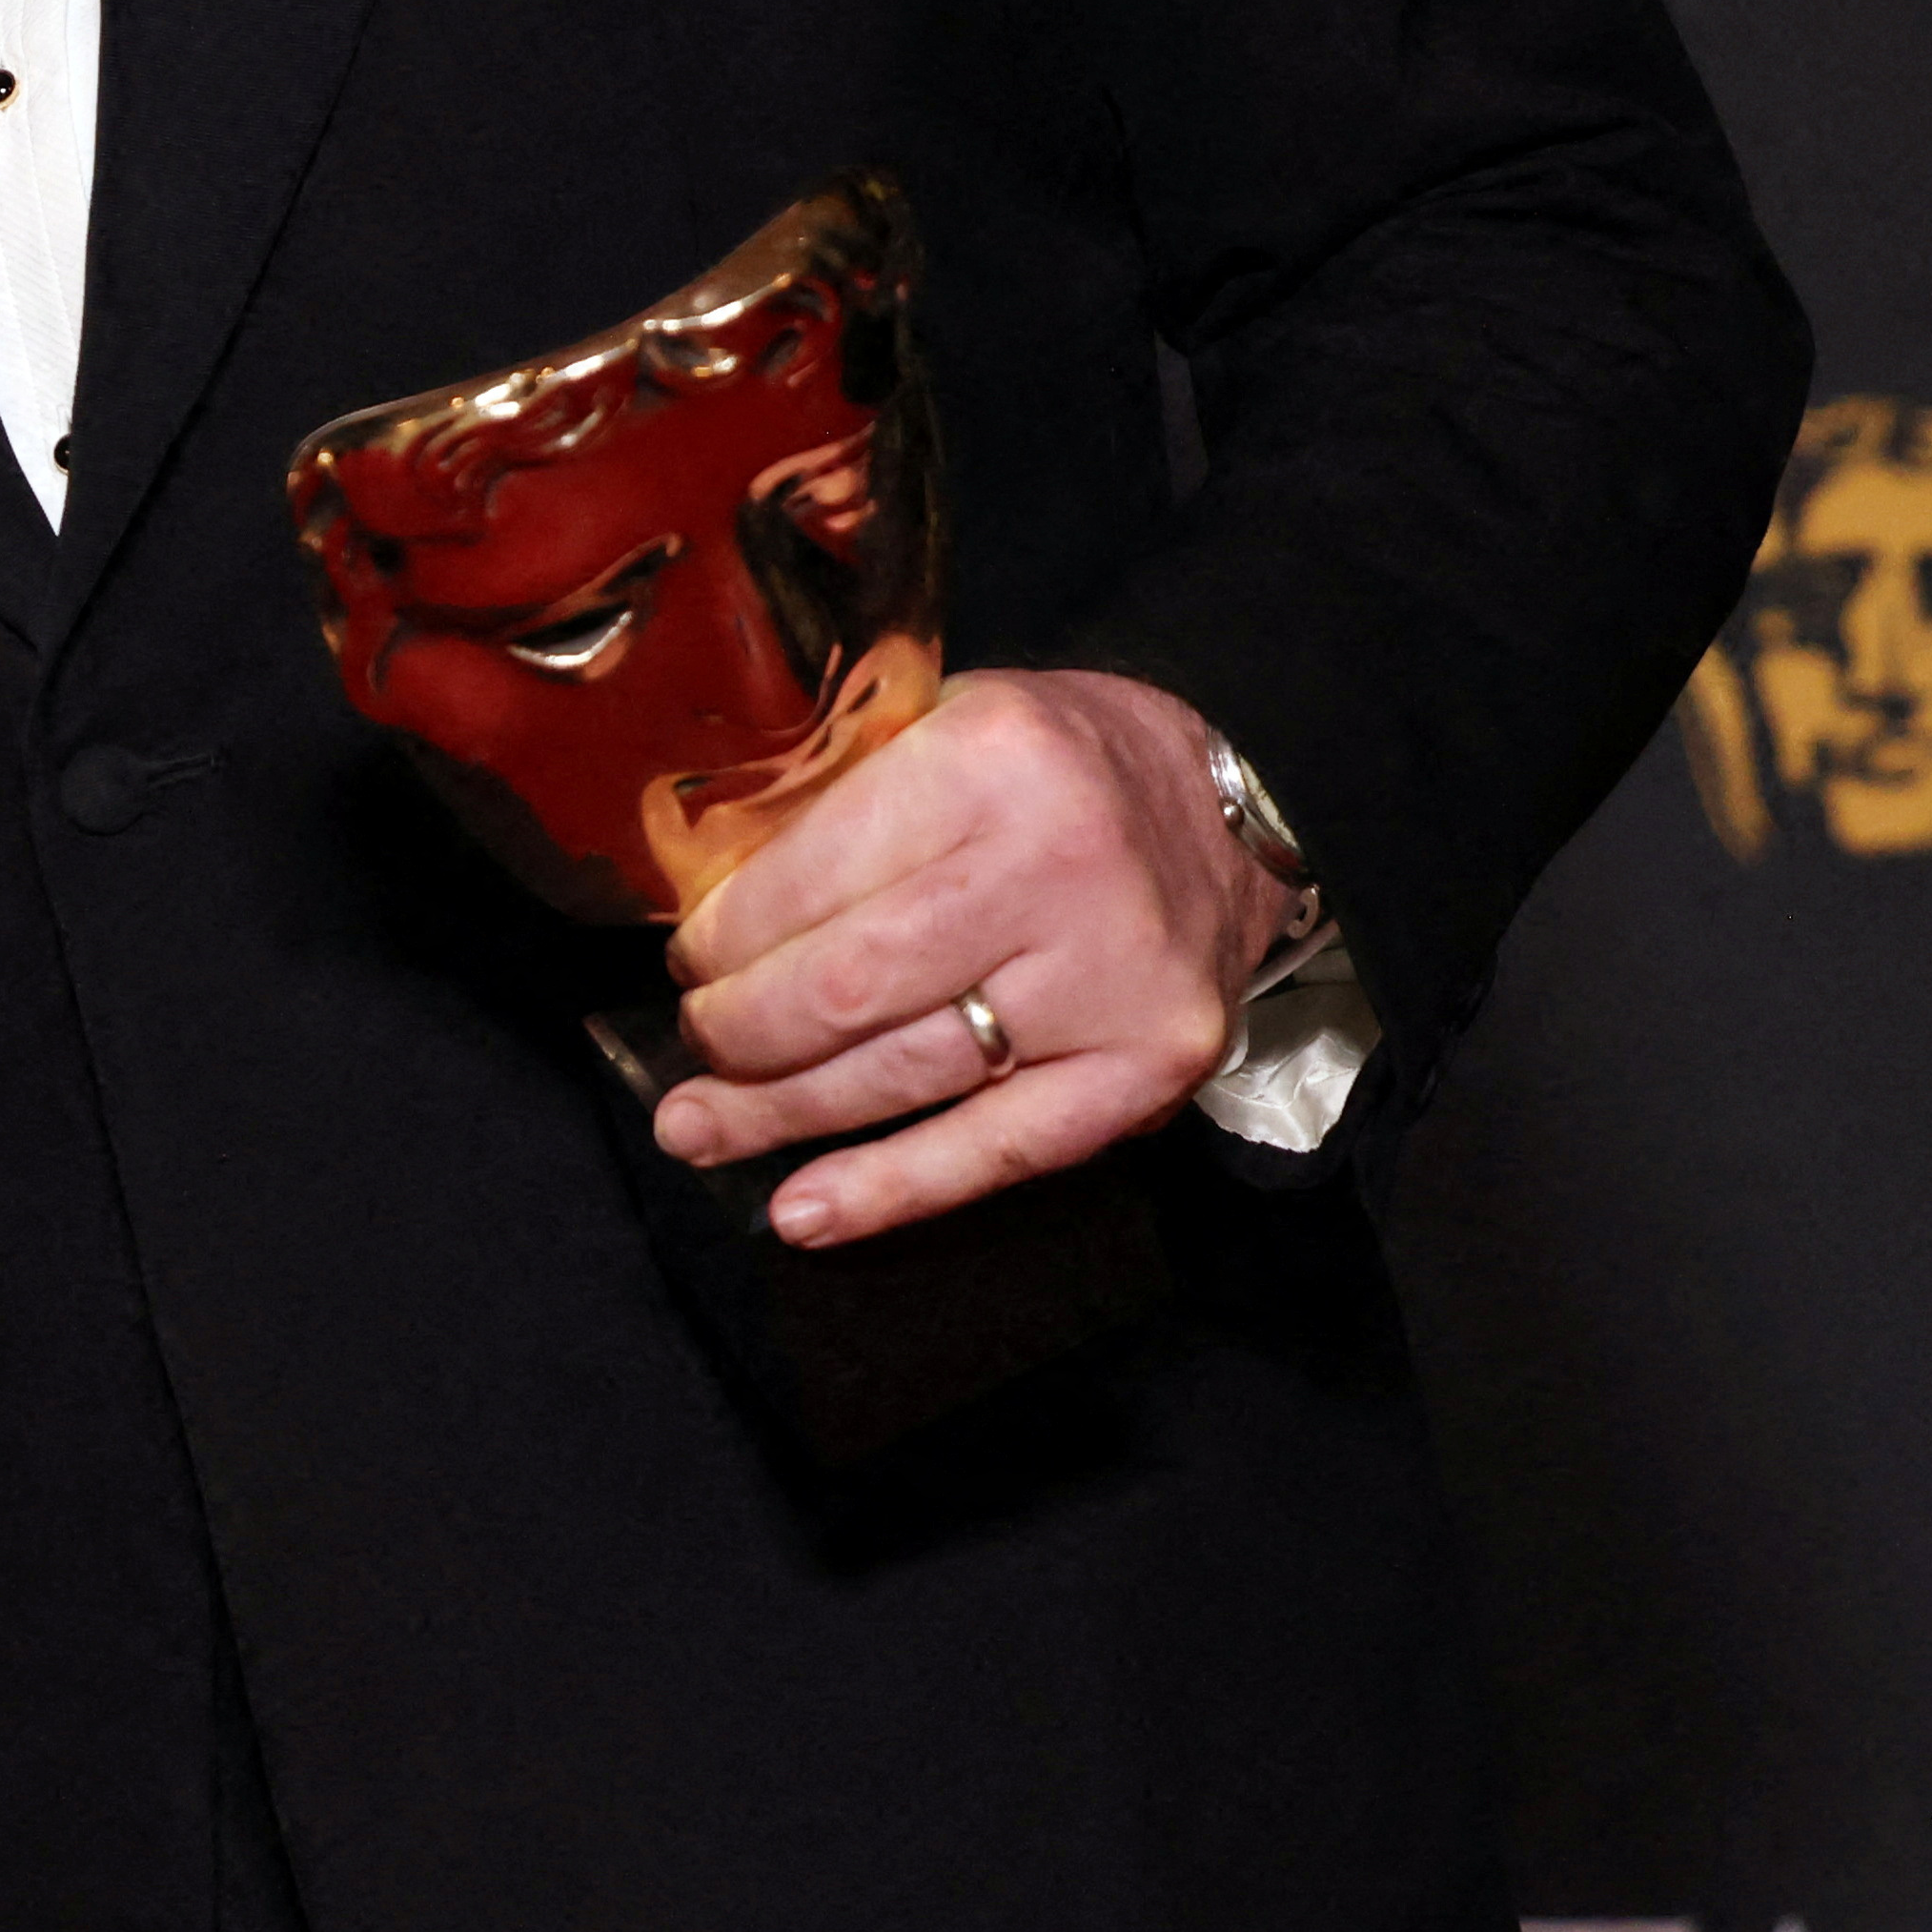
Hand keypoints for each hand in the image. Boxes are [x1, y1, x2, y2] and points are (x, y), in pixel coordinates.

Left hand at [650, 669, 1266, 1246]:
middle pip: (845, 989)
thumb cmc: (1065, 764)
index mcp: (992, 760)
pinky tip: (800, 1211)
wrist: (1243, 806)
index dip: (725, 937)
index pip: (811, 877)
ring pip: (902, 1077)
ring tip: (698, 1129)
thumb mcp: (949, 721)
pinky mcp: (1144, 1073)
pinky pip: (995, 1153)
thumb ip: (841, 801)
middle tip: (695, 1042)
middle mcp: (1054, 872)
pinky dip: (887, 1191)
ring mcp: (1106, 984)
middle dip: (739, 1031)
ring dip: (781, 1114)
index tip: (688, 958)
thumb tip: (706, 914)